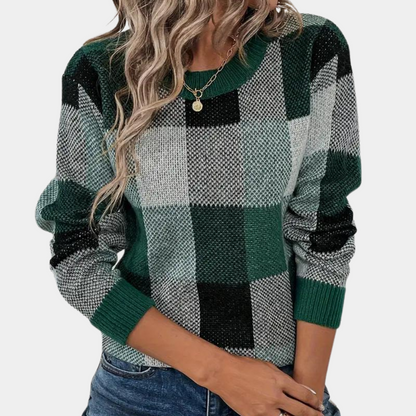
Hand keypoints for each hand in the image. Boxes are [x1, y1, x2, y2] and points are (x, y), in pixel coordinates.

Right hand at [204, 354, 323, 415]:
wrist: (224, 373)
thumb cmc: (244, 366)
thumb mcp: (267, 366)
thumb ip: (282, 378)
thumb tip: (294, 387)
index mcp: (279, 380)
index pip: (303, 394)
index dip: (314, 400)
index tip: (318, 404)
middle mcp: (275, 396)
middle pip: (300, 411)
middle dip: (312, 415)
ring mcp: (265, 409)